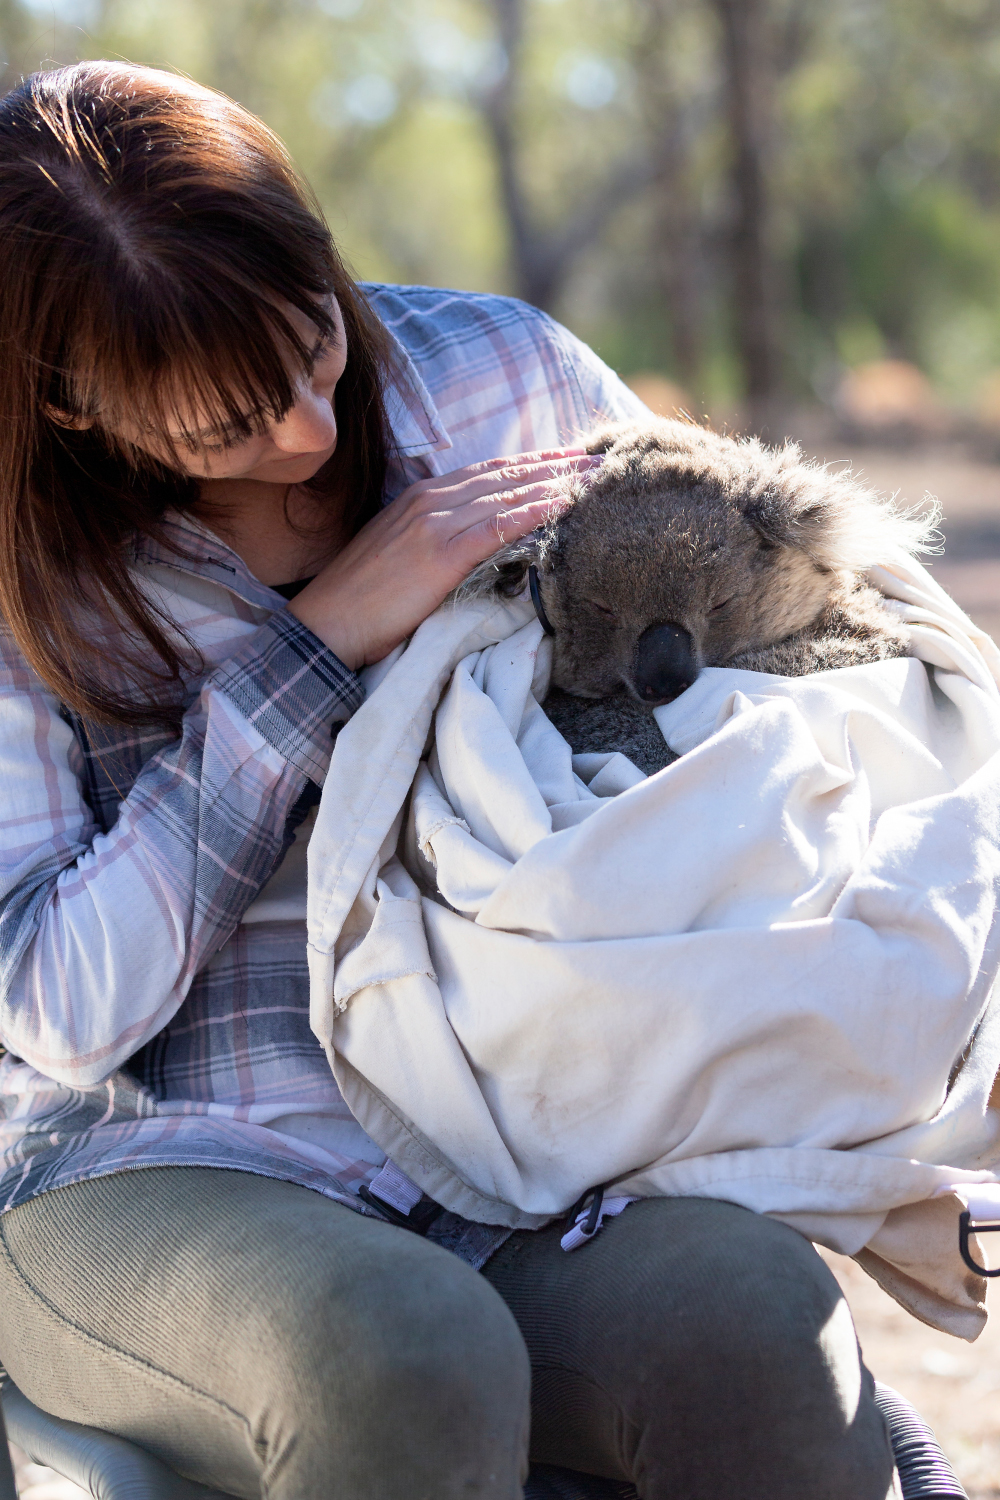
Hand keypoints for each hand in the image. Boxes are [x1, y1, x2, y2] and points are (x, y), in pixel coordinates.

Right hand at [288, 448, 598, 668]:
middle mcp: (430, 501)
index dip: (534, 463)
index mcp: (421, 499)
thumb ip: (434, 540)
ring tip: (596, 479)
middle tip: (602, 461)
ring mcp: (434, 524)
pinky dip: (533, 512)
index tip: (571, 459)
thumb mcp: (399, 556)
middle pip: (507, 475)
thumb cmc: (360, 601)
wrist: (324, 626)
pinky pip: (497, 526)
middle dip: (557, 466)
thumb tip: (474, 545)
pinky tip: (564, 505)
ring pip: (508, 493)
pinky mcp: (440, 554)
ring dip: (557, 483)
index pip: (490, 473)